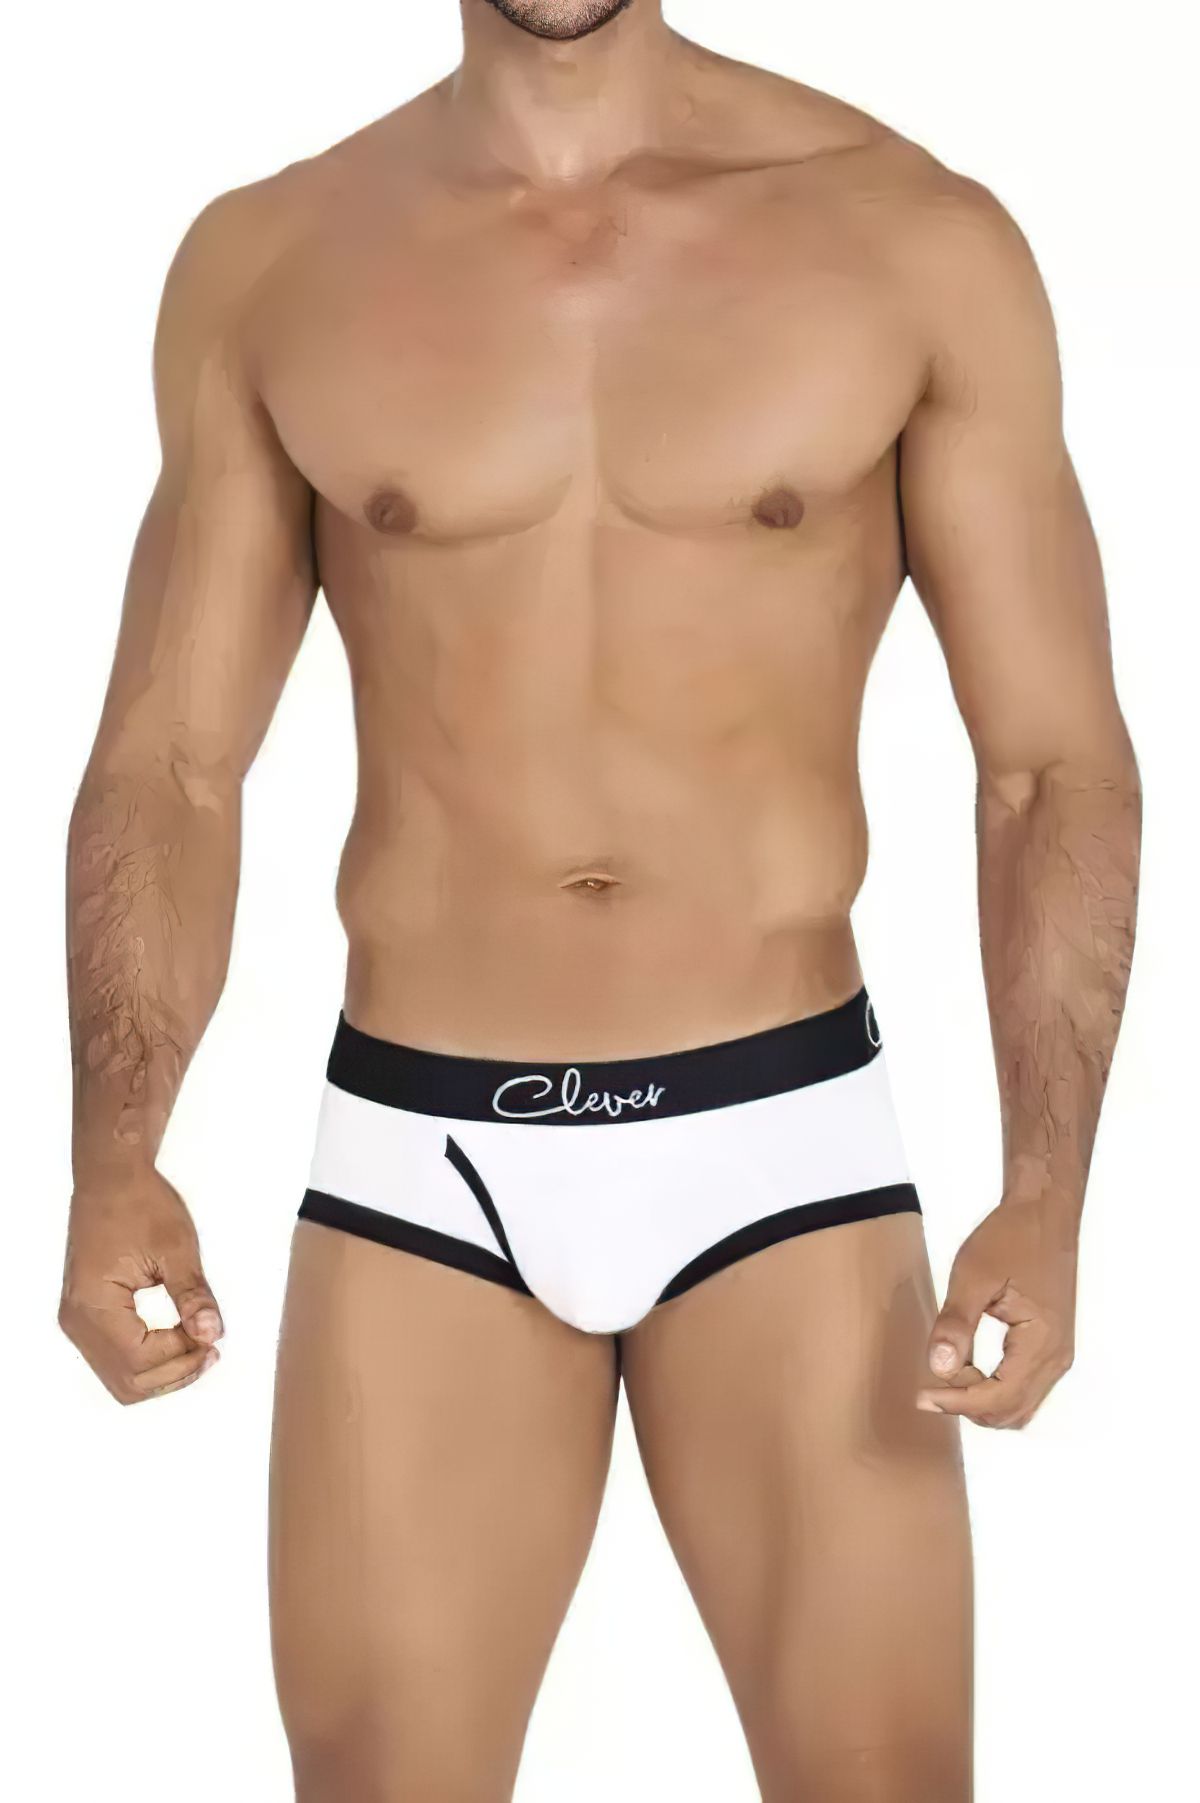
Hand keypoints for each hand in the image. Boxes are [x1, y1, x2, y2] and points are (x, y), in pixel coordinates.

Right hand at [59, 1169, 223, 1403]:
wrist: (112, 1177)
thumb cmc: (140, 1204)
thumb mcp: (176, 1248)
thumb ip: (192, 1296)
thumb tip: (211, 1335)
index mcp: (94, 1305)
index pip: (139, 1362)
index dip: (182, 1359)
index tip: (214, 1341)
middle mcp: (77, 1321)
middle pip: (127, 1381)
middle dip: (174, 1373)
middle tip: (210, 1349)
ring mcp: (77, 1320)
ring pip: (120, 1376)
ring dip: (161, 1371)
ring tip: (197, 1347)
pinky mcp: (86, 1313)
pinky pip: (114, 1358)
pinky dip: (146, 1359)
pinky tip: (175, 1340)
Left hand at [917, 1195, 1077, 1428]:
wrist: (1044, 1212)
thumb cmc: (1012, 1237)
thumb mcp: (974, 1276)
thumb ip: (956, 1323)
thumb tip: (939, 1368)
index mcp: (1042, 1343)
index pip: (998, 1399)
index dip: (957, 1402)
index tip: (922, 1395)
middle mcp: (1057, 1358)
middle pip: (1010, 1412)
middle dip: (968, 1404)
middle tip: (932, 1381)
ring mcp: (1058, 1354)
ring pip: (1019, 1406)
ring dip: (982, 1401)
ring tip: (950, 1370)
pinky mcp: (1051, 1346)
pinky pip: (1024, 1388)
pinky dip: (995, 1389)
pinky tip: (969, 1366)